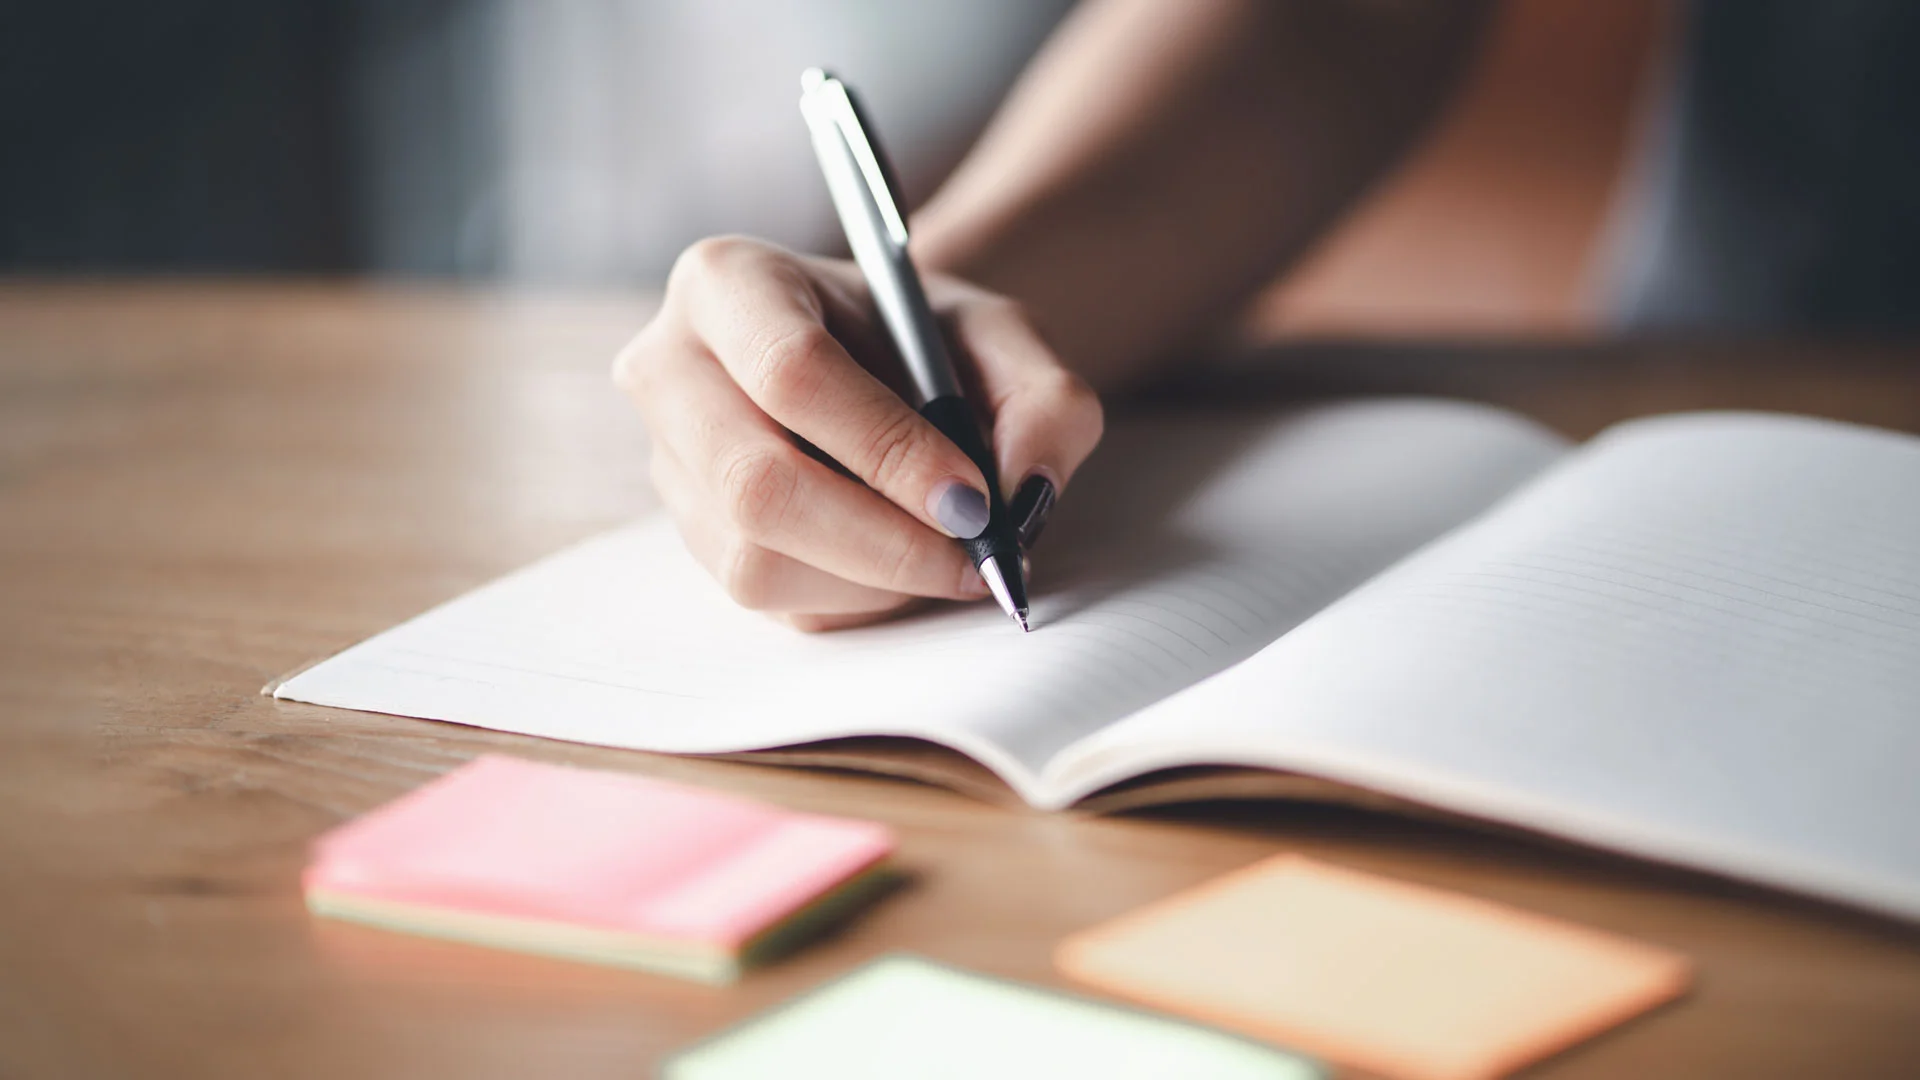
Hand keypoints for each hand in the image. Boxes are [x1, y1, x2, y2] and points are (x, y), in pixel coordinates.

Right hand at [615, 236, 1102, 630]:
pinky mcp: (690, 536)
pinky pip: (768, 599)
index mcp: (728, 281)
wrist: (879, 365)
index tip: (973, 498)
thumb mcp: (1003, 337)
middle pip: (755, 483)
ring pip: (753, 560)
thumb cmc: (926, 341)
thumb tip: (1024, 492)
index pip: (791, 372)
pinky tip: (902, 563)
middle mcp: (670, 369)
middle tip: (973, 557)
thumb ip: (1045, 400)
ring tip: (947, 556)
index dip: (886, 448)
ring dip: (872, 581)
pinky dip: (854, 600)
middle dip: (881, 540)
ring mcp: (669, 462)